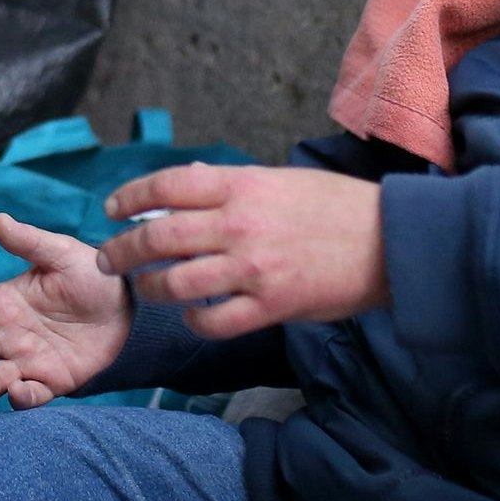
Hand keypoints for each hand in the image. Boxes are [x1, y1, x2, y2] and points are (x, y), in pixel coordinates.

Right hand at [0, 214, 130, 408]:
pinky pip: (32, 394)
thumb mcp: (62, 254)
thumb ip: (29, 242)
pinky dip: (23, 398)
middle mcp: (8, 333)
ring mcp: (27, 360)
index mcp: (3, 301)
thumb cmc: (92, 276)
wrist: (132, 309)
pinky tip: (19, 394)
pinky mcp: (51, 381)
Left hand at [94, 165, 387, 338]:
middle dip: (122, 250)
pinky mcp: (271, 305)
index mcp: (241, 186)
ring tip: (144, 289)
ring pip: (177, 283)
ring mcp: (253, 268)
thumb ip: (234, 187)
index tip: (111, 210)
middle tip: (108, 259)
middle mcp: (239, 224)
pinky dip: (195, 320)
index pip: (166, 186)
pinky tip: (191, 316)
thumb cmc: (338, 206)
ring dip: (151, 288)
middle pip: (158, 237)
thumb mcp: (281, 180)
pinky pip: (215, 321)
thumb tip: (189, 189)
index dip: (130, 197)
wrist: (391, 240)